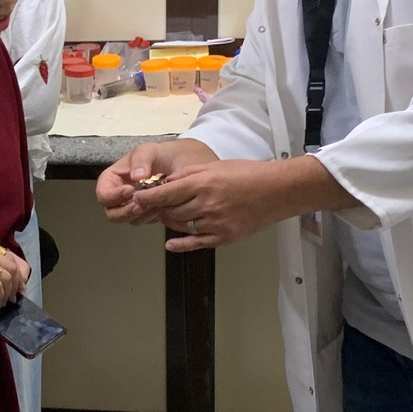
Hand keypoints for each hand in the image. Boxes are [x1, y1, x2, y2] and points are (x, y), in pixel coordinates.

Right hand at [98, 139, 216, 221]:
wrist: (183, 163)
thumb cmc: (161, 154)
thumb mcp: (149, 150)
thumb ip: (141, 160)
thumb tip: (136, 177)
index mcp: (113, 179)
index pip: (103, 194)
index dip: (112, 196)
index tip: (130, 191)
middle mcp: (120, 194)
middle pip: (112, 213)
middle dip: (125, 211)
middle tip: (141, 205)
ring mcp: (132, 205)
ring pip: (128, 219)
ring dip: (141, 215)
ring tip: (155, 204)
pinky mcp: (147, 213)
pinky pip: (144, 221)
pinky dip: (151, 217)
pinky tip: (162, 207)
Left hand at [135, 156, 355, 250]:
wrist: (277, 190)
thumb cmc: (247, 174)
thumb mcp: (214, 167)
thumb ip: (188, 176)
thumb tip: (164, 184)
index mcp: (202, 183)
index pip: (165, 193)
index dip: (147, 197)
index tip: (135, 198)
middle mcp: (206, 204)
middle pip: (170, 211)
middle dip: (157, 210)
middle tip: (147, 208)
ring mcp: (215, 223)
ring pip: (181, 226)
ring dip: (170, 222)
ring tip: (164, 216)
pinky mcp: (224, 237)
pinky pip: (196, 243)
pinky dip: (181, 244)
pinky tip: (170, 244)